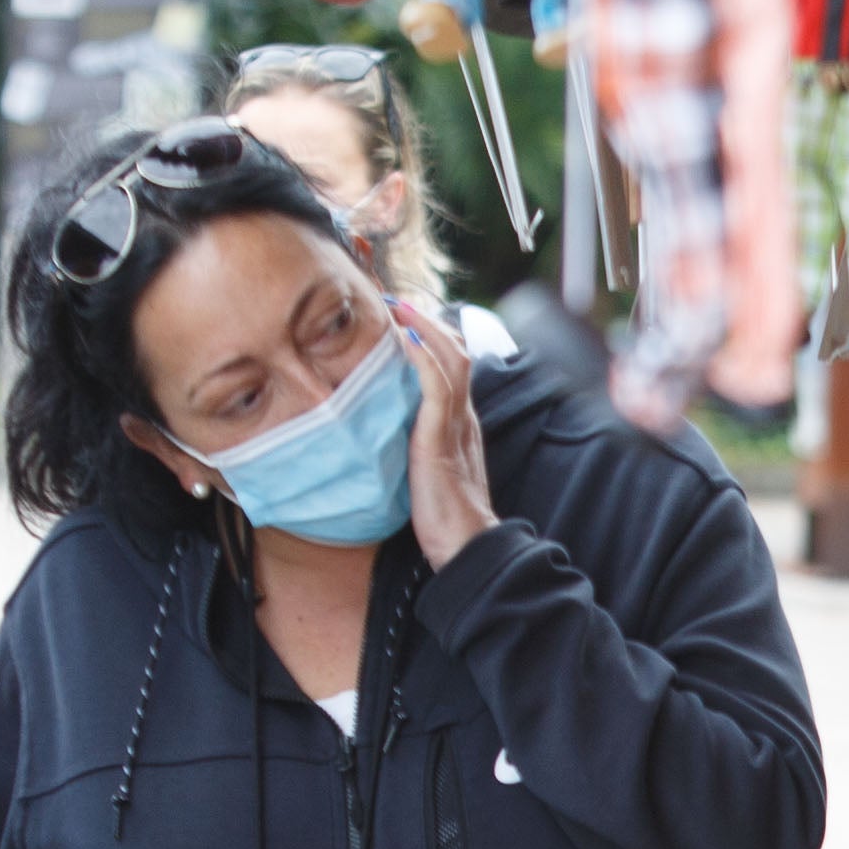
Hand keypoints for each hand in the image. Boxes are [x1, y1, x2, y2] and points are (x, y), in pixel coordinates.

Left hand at [389, 298, 496, 566]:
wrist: (466, 547)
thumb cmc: (443, 520)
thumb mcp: (425, 473)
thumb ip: (413, 449)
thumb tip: (383, 434)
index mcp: (460, 423)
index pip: (452, 364)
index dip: (430, 336)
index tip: (400, 318)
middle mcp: (463, 416)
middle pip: (455, 350)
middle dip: (426, 320)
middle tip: (394, 301)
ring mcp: (456, 424)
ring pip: (451, 359)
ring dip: (423, 327)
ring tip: (398, 306)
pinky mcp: (442, 438)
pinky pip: (438, 385)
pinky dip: (423, 357)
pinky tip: (407, 338)